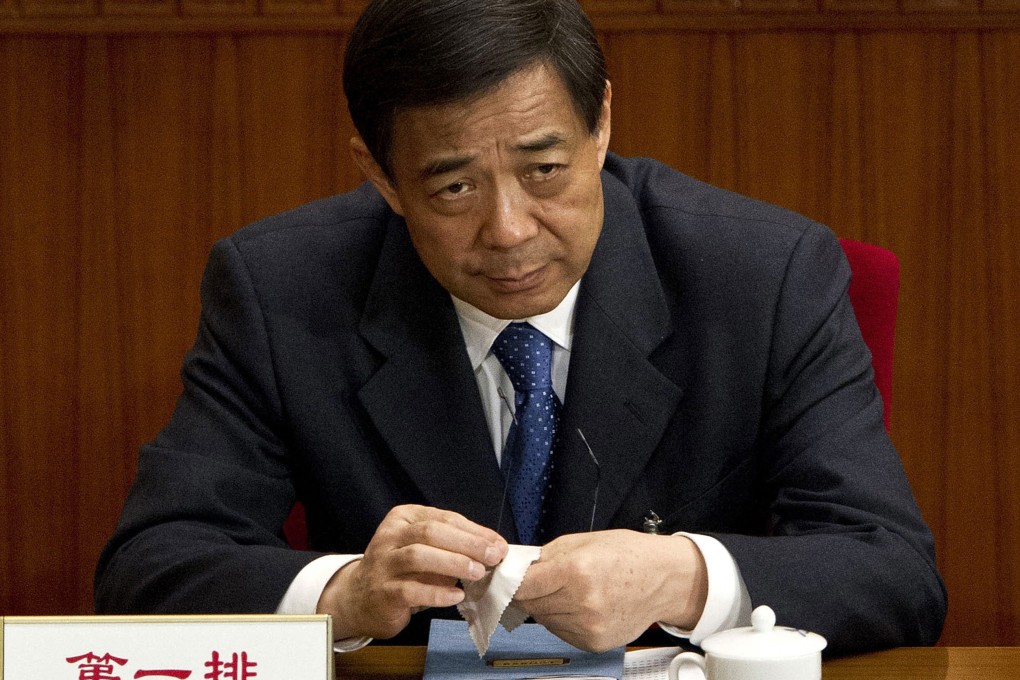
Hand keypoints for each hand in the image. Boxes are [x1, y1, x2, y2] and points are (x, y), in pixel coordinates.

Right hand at [316, 504, 507, 638]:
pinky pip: (411, 590)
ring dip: (453, 563)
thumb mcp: (426, 548)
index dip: (474, 530)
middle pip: (430, 532)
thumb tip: (494, 547)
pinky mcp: (382, 592)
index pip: (443, 518)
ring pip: (419, 556)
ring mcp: (383, 563)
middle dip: (466, 543)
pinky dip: (436, 593)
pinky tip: (456, 596)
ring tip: (478, 573)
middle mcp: (390, 536)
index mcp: (403, 517)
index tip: (498, 544)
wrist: (360, 598)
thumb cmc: (403, 570)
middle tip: (492, 556)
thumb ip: (454, 544)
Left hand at [512, 530, 706, 651]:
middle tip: (537, 580)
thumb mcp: (584, 541)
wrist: (664, 579)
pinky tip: (578, 604)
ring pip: (544, 619)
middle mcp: (582, 602)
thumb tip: (518, 567)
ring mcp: (589, 626)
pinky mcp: (594, 642)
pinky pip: (561, 631)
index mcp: (577, 571)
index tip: (502, 578)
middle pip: (531, 603)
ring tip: (566, 590)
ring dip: (545, 605)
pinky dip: (562, 619)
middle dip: (528, 592)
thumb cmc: (629, 555)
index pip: (524, 585)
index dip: (509, 581)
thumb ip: (547, 556)